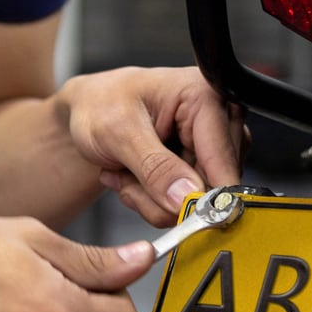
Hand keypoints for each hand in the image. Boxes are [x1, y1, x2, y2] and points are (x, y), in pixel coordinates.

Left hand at [61, 66, 242, 226]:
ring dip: (154, 200)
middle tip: (128, 179)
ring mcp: (211, 147)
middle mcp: (218, 120)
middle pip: (211, 188)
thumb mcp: (118, 132)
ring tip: (127, 172)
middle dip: (163, 197)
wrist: (89, 108)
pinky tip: (134, 176)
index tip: (175, 214)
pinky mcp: (202, 167)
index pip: (222, 161)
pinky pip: (185, 205)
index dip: (202, 196)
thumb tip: (188, 196)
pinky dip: (155, 201)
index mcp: (205, 97)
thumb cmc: (101, 104)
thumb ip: (154, 166)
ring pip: (196, 203)